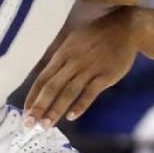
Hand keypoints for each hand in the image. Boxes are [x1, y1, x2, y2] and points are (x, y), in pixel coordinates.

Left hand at [24, 8, 140, 125]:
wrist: (126, 27)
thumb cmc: (98, 35)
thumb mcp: (74, 40)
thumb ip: (62, 59)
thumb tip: (47, 78)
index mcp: (63, 53)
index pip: (43, 78)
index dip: (33, 97)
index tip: (26, 113)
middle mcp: (74, 61)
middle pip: (52, 87)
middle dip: (39, 107)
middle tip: (29, 124)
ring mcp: (90, 68)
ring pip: (69, 92)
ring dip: (56, 109)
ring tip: (46, 125)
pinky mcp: (106, 75)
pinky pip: (90, 92)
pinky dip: (80, 105)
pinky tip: (71, 116)